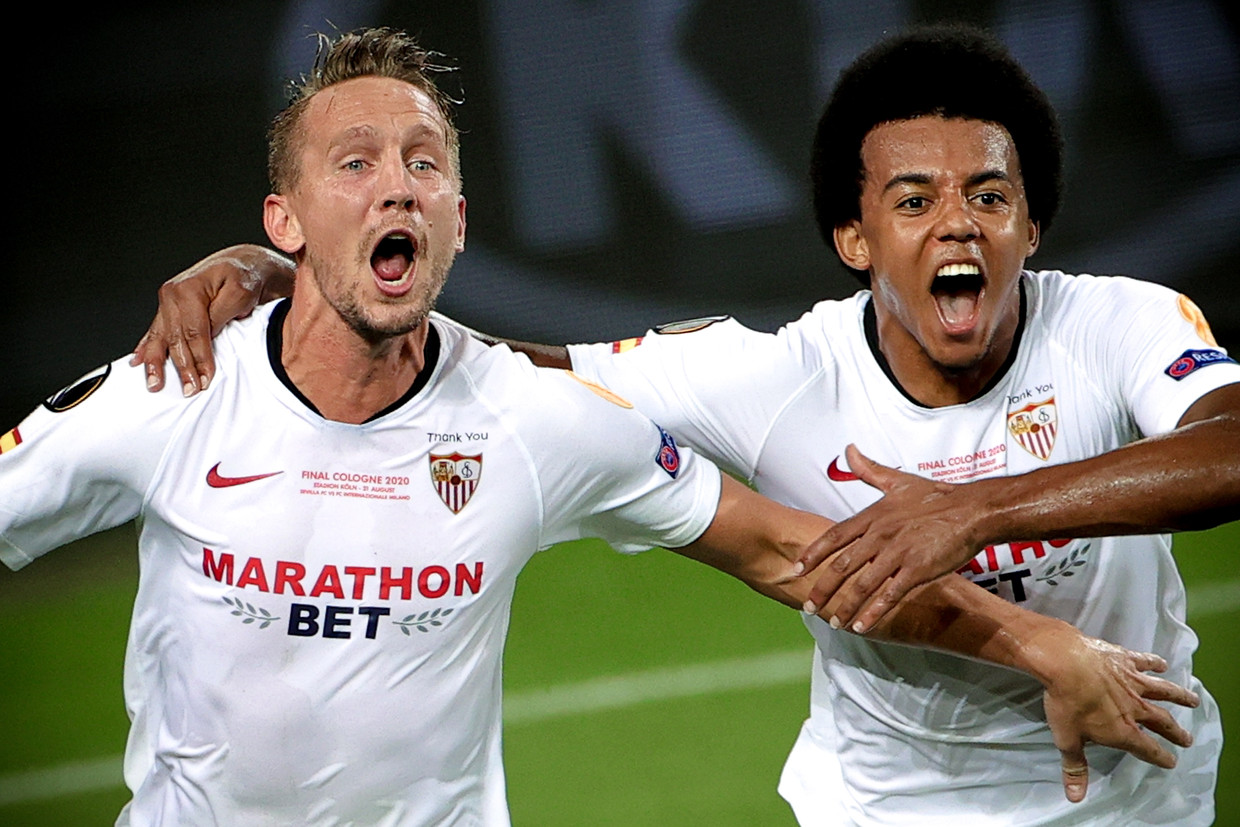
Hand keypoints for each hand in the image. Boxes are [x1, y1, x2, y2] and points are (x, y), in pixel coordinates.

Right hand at [129, 245, 292, 395]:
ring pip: (161, 337)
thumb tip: (207, 335)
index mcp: (188, 288)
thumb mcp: (241, 293)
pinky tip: (137, 360)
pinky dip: (147, 347)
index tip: (205, 380)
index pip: (194, 332)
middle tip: (188, 390)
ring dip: (157, 363)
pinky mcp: (169, 308)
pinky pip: (155, 330)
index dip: (200, 358)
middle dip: (182, 367)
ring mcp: (167, 301)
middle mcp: (172, 294)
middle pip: (175, 338)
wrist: (243, 263)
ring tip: (154, 384)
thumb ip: (221, 314)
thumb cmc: (245, 277)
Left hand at [800, 444, 984, 631]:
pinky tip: (862, 626)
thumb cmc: (937, 496)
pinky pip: (890, 595)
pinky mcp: (917, 569)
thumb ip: (869, 470)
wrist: (973, 510)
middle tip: (808, 606)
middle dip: (822, 588)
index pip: (834, 536)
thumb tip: (849, 449)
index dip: (813, 554)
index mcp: (873, 516)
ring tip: (833, 623)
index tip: (796, 568)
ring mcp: (898, 553)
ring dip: (845, 606)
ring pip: (863, 585)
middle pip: (842, 566)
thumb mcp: (898, 480)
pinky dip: (874, 613)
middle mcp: (880, 535)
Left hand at [1037, 629, 1196, 802]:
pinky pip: (1144, 662)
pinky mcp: (1124, 659)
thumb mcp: (1066, 739)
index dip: (1159, 757)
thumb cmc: (1065, 701)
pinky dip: (1155, 662)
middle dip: (1175, 732)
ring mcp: (1132, 681)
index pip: (1147, 748)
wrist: (1064, 662)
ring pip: (1163, 691)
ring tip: (1193, 701)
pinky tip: (1163, 664)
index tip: (1170, 762)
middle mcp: (1134, 706)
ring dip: (1179, 696)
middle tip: (1187, 739)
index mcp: (1122, 729)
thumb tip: (1076, 796)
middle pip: (1161, 721)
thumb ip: (1074, 768)